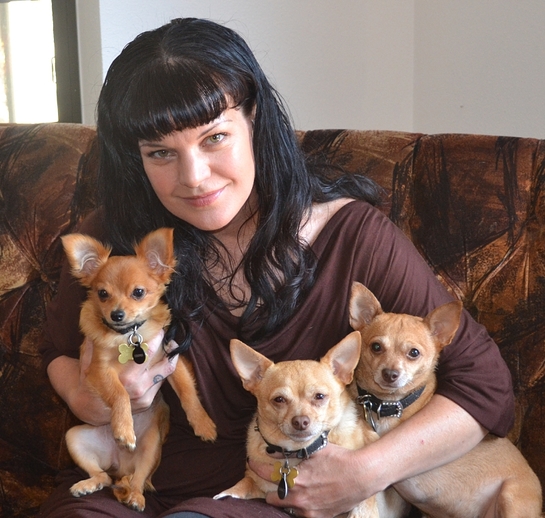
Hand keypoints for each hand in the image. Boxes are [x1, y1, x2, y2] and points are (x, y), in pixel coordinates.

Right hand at [80, 330, 178, 413]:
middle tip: (164, 331)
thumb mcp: (88, 362)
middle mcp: (136, 386)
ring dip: (169, 354)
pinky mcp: (148, 401)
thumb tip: (102, 323)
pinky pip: (161, 380)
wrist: (91, 408)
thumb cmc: (90, 381)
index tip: (158, 327)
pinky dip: (164, 367)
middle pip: (161, 360)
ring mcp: (144, 395)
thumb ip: (95, 344)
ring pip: (165, 369)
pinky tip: (163, 358)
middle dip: (164, 343)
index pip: (146, 353)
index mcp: (123, 375)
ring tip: (170, 342)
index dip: (155, 340)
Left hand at [248, 444, 375, 517]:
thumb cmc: (339, 460)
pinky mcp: (317, 517)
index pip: (267, 474)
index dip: (257, 467)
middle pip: (272, 498)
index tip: (252, 463)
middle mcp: (299, 497)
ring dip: (286, 498)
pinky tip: (306, 496)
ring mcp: (308, 510)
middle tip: (274, 480)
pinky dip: (300, 506)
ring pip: (286, 507)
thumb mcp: (314, 450)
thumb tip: (274, 451)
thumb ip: (292, 452)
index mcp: (296, 479)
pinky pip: (301, 513)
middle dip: (271, 489)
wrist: (361, 476)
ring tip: (293, 488)